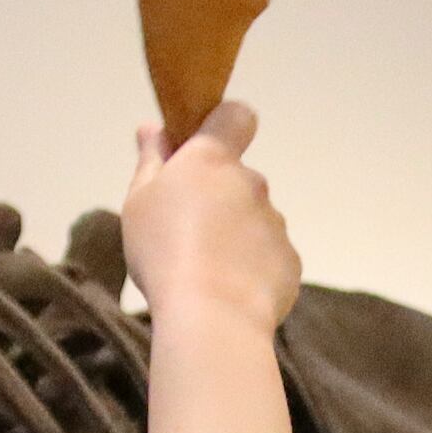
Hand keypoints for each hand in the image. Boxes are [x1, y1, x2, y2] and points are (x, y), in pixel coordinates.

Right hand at [118, 101, 298, 336]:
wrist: (212, 317)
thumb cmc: (164, 251)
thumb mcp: (140, 201)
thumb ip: (151, 160)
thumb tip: (153, 127)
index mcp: (214, 159)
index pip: (236, 115)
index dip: (223, 125)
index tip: (204, 147)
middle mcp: (253, 183)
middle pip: (238, 179)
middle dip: (219, 197)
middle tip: (186, 233)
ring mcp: (276, 223)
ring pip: (254, 220)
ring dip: (235, 235)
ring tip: (206, 271)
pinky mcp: (290, 261)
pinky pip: (268, 256)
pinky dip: (252, 268)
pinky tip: (229, 291)